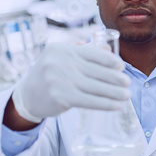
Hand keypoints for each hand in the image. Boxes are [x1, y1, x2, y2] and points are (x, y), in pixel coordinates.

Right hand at [12, 43, 130, 122]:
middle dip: (115, 78)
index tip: (121, 66)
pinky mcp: (61, 97)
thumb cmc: (51, 75)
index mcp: (62, 49)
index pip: (92, 52)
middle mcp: (59, 62)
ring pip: (95, 87)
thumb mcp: (61, 58)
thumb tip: (109, 50)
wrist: (27, 95)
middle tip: (127, 82)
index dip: (109, 60)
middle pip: (96, 71)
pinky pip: (89, 101)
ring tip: (126, 95)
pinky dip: (105, 104)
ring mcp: (59, 80)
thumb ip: (83, 52)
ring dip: (114, 92)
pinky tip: (116, 106)